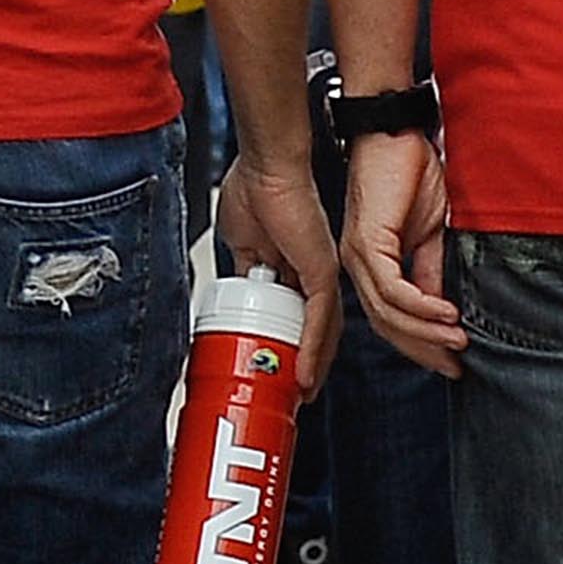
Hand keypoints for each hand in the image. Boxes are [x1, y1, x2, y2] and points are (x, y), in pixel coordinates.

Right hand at [214, 152, 341, 391]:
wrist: (266, 168)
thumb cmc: (255, 189)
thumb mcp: (243, 245)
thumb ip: (248, 270)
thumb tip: (239, 294)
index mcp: (298, 266)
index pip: (300, 317)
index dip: (290, 346)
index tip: (277, 368)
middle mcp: (317, 273)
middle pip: (317, 331)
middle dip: (303, 366)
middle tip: (289, 395)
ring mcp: (322, 274)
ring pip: (323, 333)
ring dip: (309, 368)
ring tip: (296, 395)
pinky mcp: (322, 273)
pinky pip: (320, 322)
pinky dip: (312, 352)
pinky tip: (303, 375)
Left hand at [339, 129, 465, 376]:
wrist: (397, 132)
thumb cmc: (411, 171)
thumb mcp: (429, 231)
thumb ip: (430, 270)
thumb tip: (442, 307)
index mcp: (370, 263)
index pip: (390, 318)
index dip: (420, 344)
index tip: (450, 360)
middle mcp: (358, 264)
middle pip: (387, 325)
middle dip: (424, 349)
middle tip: (455, 363)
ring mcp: (359, 254)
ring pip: (389, 313)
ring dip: (427, 332)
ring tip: (458, 340)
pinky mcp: (368, 241)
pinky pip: (394, 288)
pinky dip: (422, 306)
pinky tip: (446, 313)